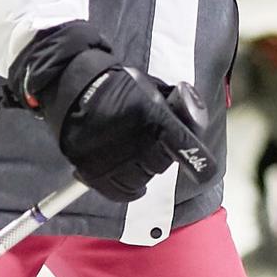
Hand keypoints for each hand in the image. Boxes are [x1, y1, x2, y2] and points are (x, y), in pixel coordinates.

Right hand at [10, 22, 209, 201]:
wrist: (71, 85)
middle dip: (162, 155)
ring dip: (144, 170)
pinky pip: (120, 191)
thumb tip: (193, 128)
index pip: (183, 146)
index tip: (205, 169)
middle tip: (152, 142)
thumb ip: (174, 108)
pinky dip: (128, 187)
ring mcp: (111, 159)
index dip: (198, 160)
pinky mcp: (93, 170)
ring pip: (142, 179)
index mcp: (151, 116)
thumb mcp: (151, 87)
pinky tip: (129, 177)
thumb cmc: (116, 85)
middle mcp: (133, 140)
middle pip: (162, 163)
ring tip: (134, 153)